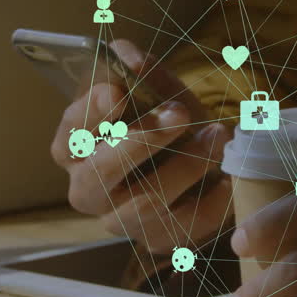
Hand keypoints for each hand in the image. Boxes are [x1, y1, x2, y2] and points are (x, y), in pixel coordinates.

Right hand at [50, 40, 231, 250]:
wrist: (202, 162)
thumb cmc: (168, 122)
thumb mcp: (157, 91)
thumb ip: (142, 72)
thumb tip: (128, 56)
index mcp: (74, 149)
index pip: (69, 134)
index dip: (90, 112)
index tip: (117, 91)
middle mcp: (88, 190)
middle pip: (99, 174)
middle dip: (141, 141)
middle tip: (180, 114)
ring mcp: (121, 222)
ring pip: (145, 202)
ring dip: (187, 165)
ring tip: (218, 136)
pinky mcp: (158, 241)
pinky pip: (184, 225)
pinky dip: (211, 200)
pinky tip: (227, 177)